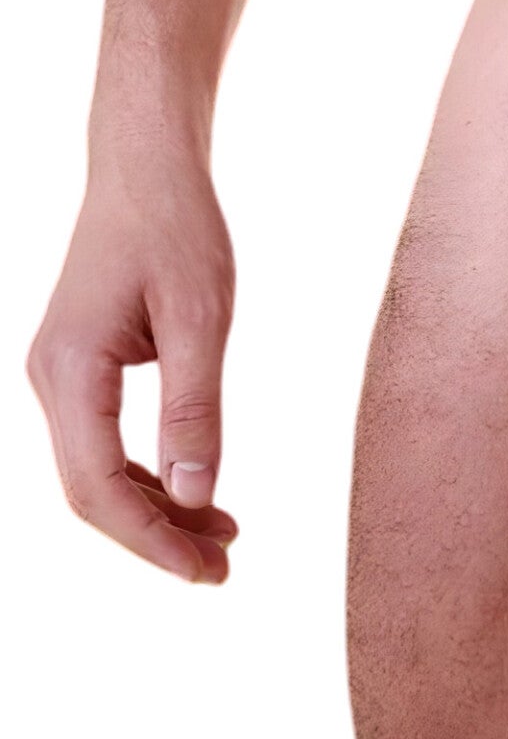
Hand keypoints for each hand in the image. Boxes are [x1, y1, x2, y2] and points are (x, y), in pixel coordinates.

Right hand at [28, 134, 239, 581]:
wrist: (146, 167)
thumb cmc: (177, 228)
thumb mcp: (203, 317)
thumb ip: (196, 408)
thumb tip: (198, 496)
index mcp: (70, 373)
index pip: (98, 488)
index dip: (151, 539)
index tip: (207, 571)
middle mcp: (50, 382)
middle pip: (92, 491)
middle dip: (156, 535)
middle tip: (225, 568)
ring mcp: (60, 376)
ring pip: (98, 470)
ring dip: (156, 508)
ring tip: (224, 537)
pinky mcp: (81, 367)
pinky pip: (104, 441)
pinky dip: (148, 472)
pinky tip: (195, 489)